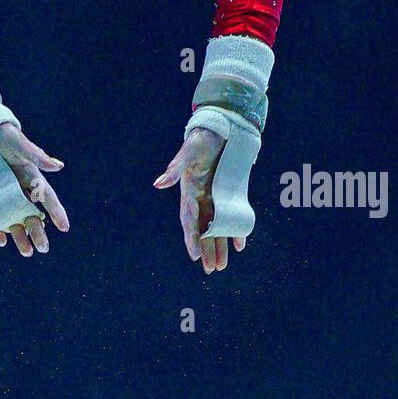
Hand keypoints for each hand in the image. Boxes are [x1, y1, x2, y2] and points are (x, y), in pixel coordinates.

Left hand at [0, 123, 68, 256]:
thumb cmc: (0, 133)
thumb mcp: (17, 142)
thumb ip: (36, 155)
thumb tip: (59, 167)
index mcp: (31, 175)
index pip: (47, 197)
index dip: (56, 212)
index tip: (64, 227)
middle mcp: (19, 188)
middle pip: (32, 213)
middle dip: (38, 231)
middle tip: (44, 248)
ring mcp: (2, 194)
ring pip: (14, 219)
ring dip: (20, 236)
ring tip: (26, 253)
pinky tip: (1, 240)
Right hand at [154, 126, 245, 273]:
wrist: (220, 128)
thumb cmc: (201, 140)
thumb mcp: (188, 152)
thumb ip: (175, 169)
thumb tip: (158, 184)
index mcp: (189, 191)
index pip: (189, 220)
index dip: (191, 238)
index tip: (194, 256)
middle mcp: (202, 198)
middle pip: (204, 229)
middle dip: (206, 250)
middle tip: (210, 270)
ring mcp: (216, 197)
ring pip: (217, 227)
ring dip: (219, 246)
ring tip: (221, 266)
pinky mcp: (230, 194)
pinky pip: (233, 216)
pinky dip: (236, 231)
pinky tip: (240, 245)